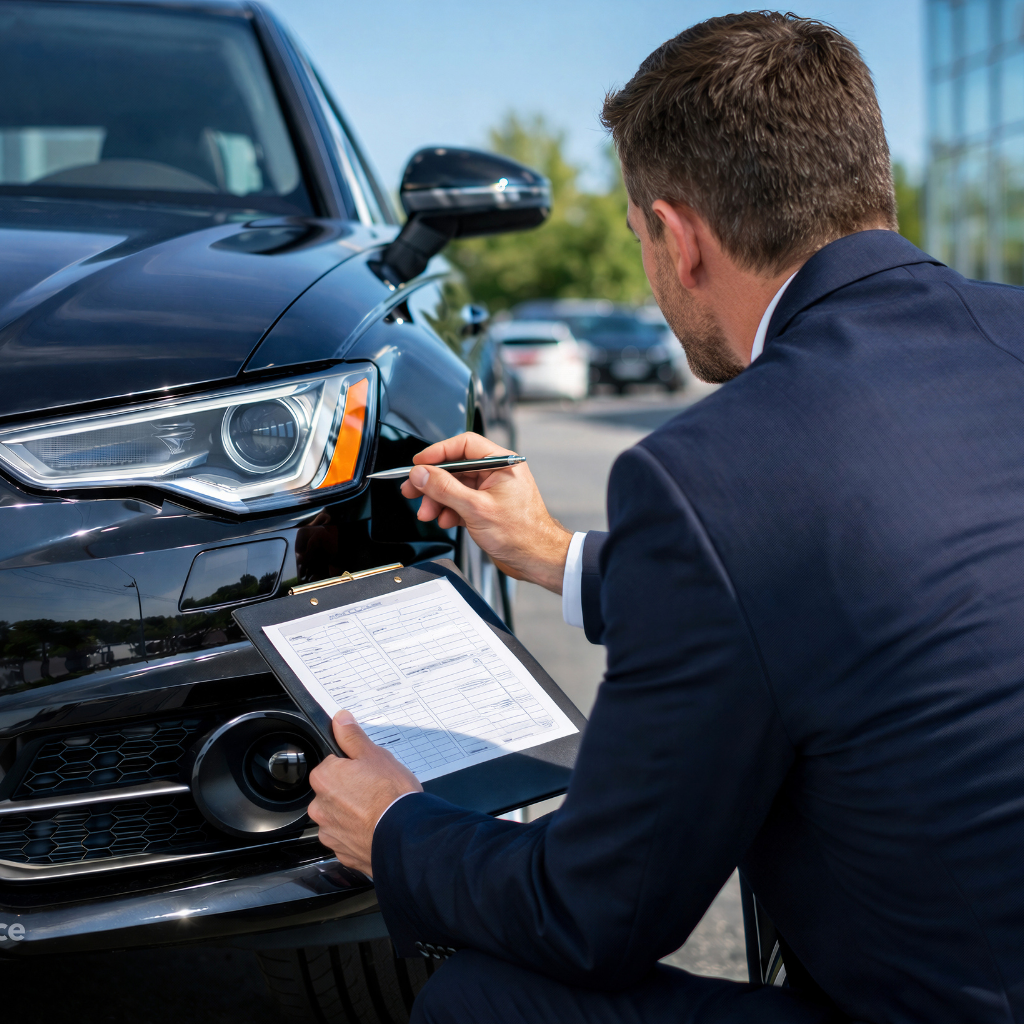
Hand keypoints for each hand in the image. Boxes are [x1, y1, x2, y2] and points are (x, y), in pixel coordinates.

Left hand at [308, 711, 421, 876]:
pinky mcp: (342, 852)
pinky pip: (347, 837)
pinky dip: (358, 833)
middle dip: (350, 789)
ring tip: (378, 809)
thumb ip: (352, 737)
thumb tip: (340, 720)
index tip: (365, 770)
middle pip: (333, 791)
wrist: (404, 835)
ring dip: (352, 813)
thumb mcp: (375, 755)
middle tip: (374, 788)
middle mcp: (320, 807)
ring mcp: (330, 832)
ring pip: (339, 815)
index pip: (331, 764)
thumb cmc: (391, 795)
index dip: (350, 765)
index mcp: (324, 778)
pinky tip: (375, 826)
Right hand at [399, 432, 571, 592]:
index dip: (438, 452)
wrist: (537, 559)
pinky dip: (450, 511)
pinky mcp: (487, 508)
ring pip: (455, 487)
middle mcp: (497, 473)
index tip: (419, 463)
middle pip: (455, 468)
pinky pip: (461, 502)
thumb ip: (445, 489)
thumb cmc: (522, 534)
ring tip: (428, 512)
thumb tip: (423, 474)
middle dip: (433, 482)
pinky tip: (446, 520)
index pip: (464, 445)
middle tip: (413, 489)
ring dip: (438, 500)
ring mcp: (492, 491)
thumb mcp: (475, 509)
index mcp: (501, 463)